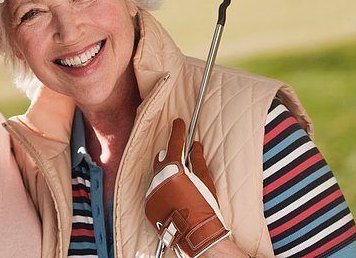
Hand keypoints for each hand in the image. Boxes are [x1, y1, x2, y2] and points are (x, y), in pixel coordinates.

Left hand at [145, 118, 229, 257]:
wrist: (197, 234)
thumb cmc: (205, 206)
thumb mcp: (205, 181)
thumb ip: (198, 161)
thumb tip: (196, 146)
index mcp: (173, 170)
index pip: (174, 144)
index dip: (177, 131)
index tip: (179, 122)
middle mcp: (158, 178)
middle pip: (162, 159)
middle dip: (171, 156)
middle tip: (182, 160)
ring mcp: (152, 192)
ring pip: (156, 175)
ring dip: (166, 175)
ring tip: (180, 183)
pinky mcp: (149, 204)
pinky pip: (154, 190)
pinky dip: (162, 189)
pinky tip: (174, 196)